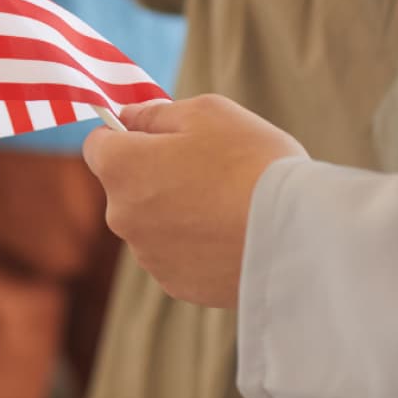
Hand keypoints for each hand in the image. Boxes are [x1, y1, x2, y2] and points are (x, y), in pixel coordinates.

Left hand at [82, 95, 307, 308]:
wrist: (299, 235)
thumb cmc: (251, 162)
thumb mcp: (205, 112)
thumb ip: (155, 113)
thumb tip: (128, 118)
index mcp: (121, 168)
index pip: (97, 145)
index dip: (124, 135)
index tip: (155, 135)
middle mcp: (122, 215)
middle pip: (125, 186)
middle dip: (152, 174)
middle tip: (206, 168)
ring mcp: (148, 255)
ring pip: (151, 222)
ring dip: (173, 211)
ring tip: (225, 204)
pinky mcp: (177, 285)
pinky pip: (175, 254)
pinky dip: (193, 244)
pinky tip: (229, 235)